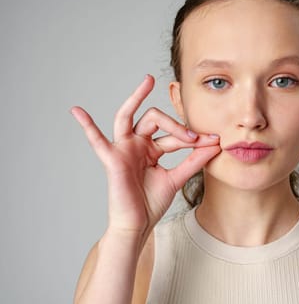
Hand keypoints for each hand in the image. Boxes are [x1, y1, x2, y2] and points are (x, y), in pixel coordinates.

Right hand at [71, 75, 219, 237]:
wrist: (138, 225)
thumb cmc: (151, 203)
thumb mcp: (176, 177)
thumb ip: (194, 160)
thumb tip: (215, 144)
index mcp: (151, 149)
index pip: (173, 134)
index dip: (194, 137)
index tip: (214, 141)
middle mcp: (136, 145)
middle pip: (155, 120)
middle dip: (176, 126)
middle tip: (195, 136)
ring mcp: (123, 150)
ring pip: (129, 117)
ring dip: (136, 98)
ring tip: (148, 81)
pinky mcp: (112, 159)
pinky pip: (96, 140)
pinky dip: (86, 125)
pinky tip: (77, 111)